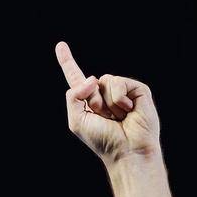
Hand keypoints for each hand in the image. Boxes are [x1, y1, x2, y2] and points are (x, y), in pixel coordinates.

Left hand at [55, 42, 160, 163]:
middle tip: (105, 119)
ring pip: (105, 80)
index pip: (76, 78)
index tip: (60, 45)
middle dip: (93, 101)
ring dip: (107, 102)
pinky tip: (128, 111)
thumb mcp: (77, 121)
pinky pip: (118, 82)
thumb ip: (73, 97)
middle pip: (90, 81)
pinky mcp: (136, 89)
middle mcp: (104, 94)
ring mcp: (121, 90)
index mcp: (89, 102)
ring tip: (118, 117)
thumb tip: (92, 78)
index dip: (67, 62)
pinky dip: (119, 99)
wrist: (127, 150)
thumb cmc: (103, 141)